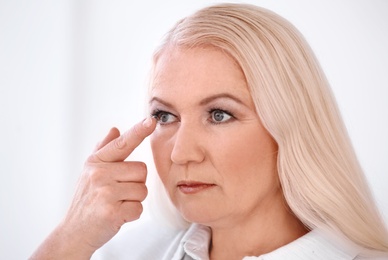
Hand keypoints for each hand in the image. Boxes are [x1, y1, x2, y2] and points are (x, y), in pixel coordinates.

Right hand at [30, 117, 155, 258]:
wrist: (74, 232)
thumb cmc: (86, 200)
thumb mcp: (90, 172)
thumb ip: (104, 150)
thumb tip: (115, 129)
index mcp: (96, 162)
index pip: (122, 144)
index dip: (138, 132)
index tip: (151, 121)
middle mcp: (99, 174)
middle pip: (141, 170)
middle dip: (135, 183)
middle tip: (118, 193)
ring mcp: (105, 193)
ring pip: (142, 190)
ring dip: (134, 200)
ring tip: (116, 204)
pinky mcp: (111, 212)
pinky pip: (139, 208)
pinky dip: (132, 214)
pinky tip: (117, 215)